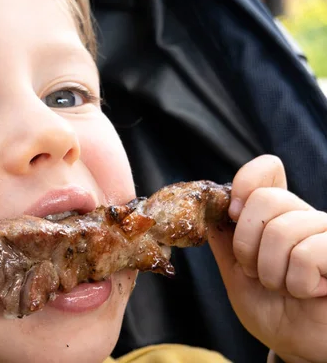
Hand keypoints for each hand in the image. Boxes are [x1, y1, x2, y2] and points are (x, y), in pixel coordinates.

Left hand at [209, 155, 326, 362]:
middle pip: (265, 200)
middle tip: (256, 272)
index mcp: (277, 215)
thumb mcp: (235, 273)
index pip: (268, 169)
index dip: (246, 182)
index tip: (233, 212)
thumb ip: (223, 240)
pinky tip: (308, 292)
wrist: (297, 346)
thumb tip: (207, 209)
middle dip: (247, 245)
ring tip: (284, 287)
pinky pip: (307, 254)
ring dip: (271, 272)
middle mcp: (305, 216)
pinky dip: (296, 283)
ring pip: (282, 230)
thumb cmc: (271, 310)